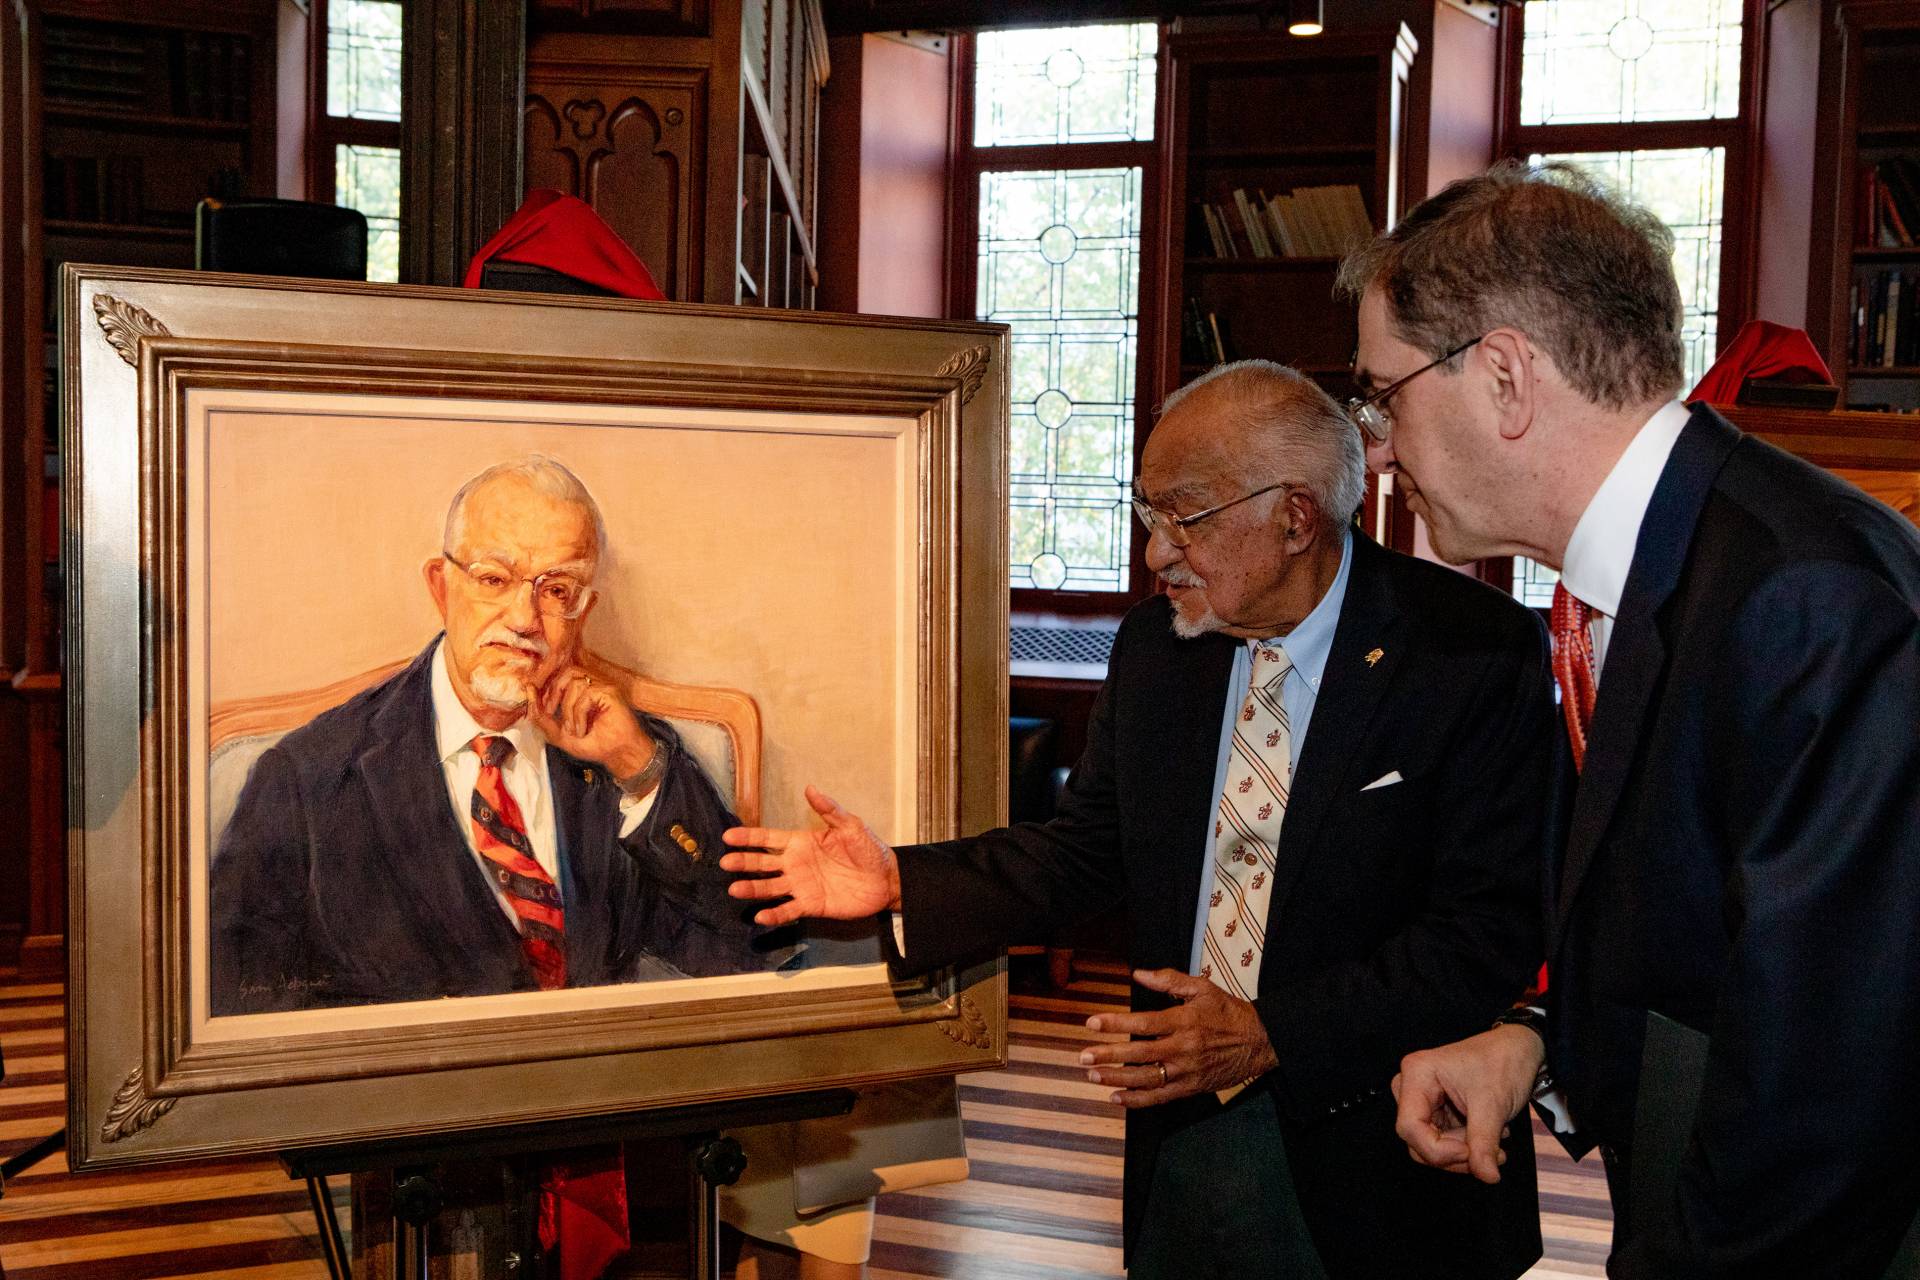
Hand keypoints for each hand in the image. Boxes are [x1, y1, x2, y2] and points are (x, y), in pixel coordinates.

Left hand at [524, 666, 655, 778]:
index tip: (538, 706)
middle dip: (553, 692)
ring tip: (573, 729)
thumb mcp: (561, 735)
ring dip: (568, 710)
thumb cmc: (596, 745)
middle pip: (566, 672)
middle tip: (550, 713)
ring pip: (574, 684)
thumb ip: (543, 719)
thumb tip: (529, 696)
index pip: (559, 677)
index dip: (546, 688)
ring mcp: (603, 687)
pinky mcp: (611, 692)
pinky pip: (586, 695)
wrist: (618, 755)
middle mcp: (593, 685)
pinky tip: (583, 729)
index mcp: (582, 692)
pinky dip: (579, 714)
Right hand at [719, 786, 901, 924]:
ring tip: (735, 889)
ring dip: (752, 889)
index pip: (768, 838)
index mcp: (801, 842)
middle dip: (743, 862)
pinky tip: (759, 915)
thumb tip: (810, 788)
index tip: (728, 836)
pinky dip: (774, 914)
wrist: (886, 879)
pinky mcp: (810, 905)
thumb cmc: (869, 850)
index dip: (749, 837)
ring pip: (770, 887)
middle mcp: (795, 864)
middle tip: (725, 863)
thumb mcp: (850, 826)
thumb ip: (829, 810)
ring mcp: (800, 885)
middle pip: (762, 863)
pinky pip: (787, 910)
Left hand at [1076, 968, 1278, 1109]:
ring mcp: (1187, 1071)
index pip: (1144, 1023)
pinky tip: (1116, 1097)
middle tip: (1084, 1056)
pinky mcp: (1191, 1088)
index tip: (1092, 1024)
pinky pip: (1160, 1097)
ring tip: (1093, 1075)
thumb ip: (1169, 980)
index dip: (1116, 1024)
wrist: (1260, 1042)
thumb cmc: (1227, 1012)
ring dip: (1117, 1079)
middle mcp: (1184, 1048)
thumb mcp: (1202, 988)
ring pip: (1147, 1079)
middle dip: (1109, 1055)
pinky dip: (1137, 1100)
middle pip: (1140, 1054)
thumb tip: (1137, 973)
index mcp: (1184, 1021)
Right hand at [1391, 1024, 1542, 1182]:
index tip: (1471, 1153)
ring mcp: (1424, 1100)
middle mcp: (1412, 1087)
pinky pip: (1443, 1141)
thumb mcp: (1493, 1105)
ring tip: (1496, 1144)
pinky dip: (1467, 1147)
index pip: (1409, 1127)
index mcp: (1417, 1074)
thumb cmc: (1502, 1062)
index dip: (1438, 1149)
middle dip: (1453, 1154)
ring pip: (1430, 1145)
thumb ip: (1484, 1144)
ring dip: (1463, 1153)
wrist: (1519, 1050)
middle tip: (1488, 1154)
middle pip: (1417, 1140)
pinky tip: (1490, 1137)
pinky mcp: (1437, 1111)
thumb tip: (1486, 1176)